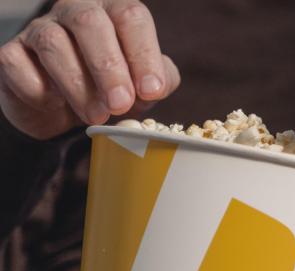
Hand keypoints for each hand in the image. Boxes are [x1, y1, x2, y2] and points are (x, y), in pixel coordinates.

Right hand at [0, 0, 179, 139]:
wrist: (64, 111)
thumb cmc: (111, 89)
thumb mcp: (143, 86)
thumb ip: (160, 81)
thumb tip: (157, 85)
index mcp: (113, 12)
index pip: (130, 16)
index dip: (143, 53)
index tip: (152, 90)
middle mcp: (75, 11)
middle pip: (90, 22)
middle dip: (108, 66)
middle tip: (121, 103)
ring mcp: (39, 29)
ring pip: (53, 44)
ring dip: (78, 85)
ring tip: (97, 115)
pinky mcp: (12, 53)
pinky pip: (19, 65)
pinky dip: (40, 90)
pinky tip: (56, 105)